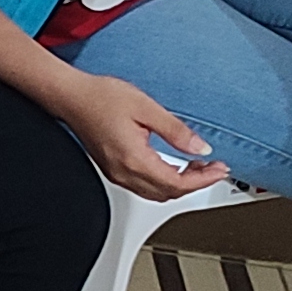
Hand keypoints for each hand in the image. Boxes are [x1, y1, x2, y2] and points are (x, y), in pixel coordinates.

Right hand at [55, 71, 226, 200]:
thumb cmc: (100, 97)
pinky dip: (165, 181)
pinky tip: (174, 166)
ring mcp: (117, 174)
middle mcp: (124, 172)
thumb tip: (200, 148)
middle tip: (215, 168)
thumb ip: (176, 130)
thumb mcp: (146, 107)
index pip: (177, 183)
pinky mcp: (113, 170)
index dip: (203, 180)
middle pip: (169, 193)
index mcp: (133, 159)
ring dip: (181, 184)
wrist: (71, 97)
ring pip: (157, 193)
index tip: (220, 170)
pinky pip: (145, 186)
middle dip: (196, 184)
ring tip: (198, 167)